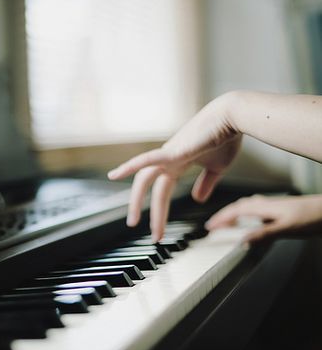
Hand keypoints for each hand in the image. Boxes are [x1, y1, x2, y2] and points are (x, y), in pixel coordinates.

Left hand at [107, 93, 240, 240]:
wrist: (233, 117)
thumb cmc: (226, 138)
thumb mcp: (217, 168)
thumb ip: (205, 183)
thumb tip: (197, 199)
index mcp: (178, 164)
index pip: (162, 192)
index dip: (159, 212)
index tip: (158, 232)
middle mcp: (169, 160)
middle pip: (148, 186)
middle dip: (141, 208)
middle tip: (137, 228)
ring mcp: (169, 154)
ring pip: (144, 178)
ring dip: (137, 200)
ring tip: (132, 222)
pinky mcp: (174, 150)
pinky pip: (148, 159)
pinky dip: (131, 166)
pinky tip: (115, 174)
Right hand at [206, 194, 321, 243]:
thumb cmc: (314, 216)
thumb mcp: (287, 228)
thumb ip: (264, 234)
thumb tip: (243, 241)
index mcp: (264, 207)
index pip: (235, 211)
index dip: (221, 218)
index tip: (210, 226)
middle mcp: (267, 204)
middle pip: (238, 208)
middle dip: (224, 216)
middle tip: (214, 226)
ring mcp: (274, 206)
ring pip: (247, 208)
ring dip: (234, 214)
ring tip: (228, 223)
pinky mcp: (281, 210)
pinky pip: (257, 210)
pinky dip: (247, 215)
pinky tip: (253, 221)